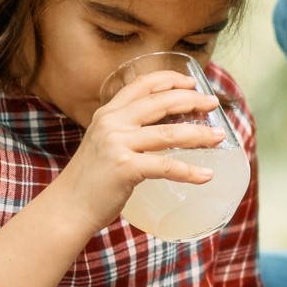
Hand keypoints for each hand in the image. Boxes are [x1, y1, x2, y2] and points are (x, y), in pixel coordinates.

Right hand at [55, 69, 225, 236]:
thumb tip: (163, 131)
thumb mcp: (104, 144)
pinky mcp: (125, 168)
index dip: (170, 79)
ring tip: (219, 136)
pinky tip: (206, 175)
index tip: (191, 83)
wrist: (68, 207)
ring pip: (169, 133)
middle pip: (161, 102)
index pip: (142, 84)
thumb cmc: (91, 180)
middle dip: (192, 100)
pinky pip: (166, 166)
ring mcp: (118, 144)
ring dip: (199, 134)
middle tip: (212, 104)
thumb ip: (126, 132)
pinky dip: (190, 172)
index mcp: (107, 114)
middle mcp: (112, 123)